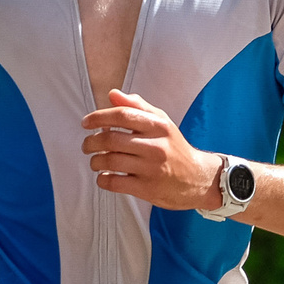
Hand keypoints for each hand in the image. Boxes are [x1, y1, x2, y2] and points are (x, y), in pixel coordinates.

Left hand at [80, 90, 221, 209]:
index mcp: (158, 126)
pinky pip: (114, 183)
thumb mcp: (161, 123)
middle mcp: (156, 146)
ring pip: (110, 161)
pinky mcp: (147, 189)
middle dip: (91, 142)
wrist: (198, 178)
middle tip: (87, 145)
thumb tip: (112, 94)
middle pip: (111, 139)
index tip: (86, 123)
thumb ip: (137, 107)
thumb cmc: (173, 148)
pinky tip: (104, 176)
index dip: (99, 117)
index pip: (122, 115)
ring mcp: (151, 168)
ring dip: (95, 161)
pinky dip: (102, 179)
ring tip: (95, 161)